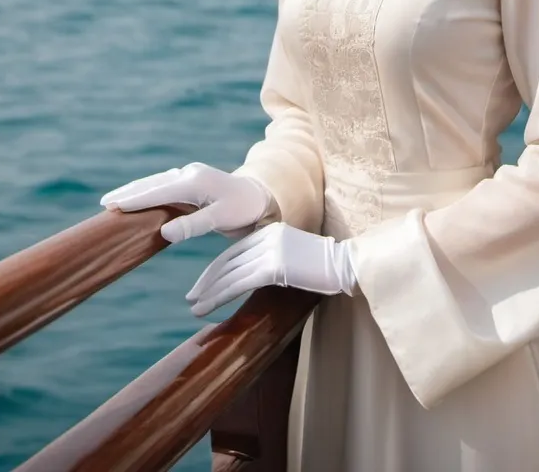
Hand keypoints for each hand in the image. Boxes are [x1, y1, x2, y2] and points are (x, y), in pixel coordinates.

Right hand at [99, 163, 273, 243]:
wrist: (259, 197)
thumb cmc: (243, 209)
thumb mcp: (221, 219)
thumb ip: (194, 225)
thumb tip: (164, 232)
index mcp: (195, 182)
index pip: (158, 192)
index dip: (134, 200)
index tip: (112, 205)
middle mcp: (189, 174)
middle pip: (152, 184)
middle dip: (129, 193)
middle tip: (105, 203)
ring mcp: (190, 176)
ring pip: (157, 183)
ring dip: (137, 191)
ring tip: (115, 200)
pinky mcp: (191, 181)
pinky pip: (164, 185)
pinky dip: (149, 191)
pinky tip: (140, 196)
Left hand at [185, 223, 356, 316]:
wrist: (347, 264)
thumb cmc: (326, 268)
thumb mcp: (295, 256)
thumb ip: (274, 260)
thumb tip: (254, 277)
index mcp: (270, 230)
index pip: (235, 251)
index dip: (215, 270)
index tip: (202, 286)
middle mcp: (267, 236)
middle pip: (229, 260)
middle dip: (207, 281)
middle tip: (191, 297)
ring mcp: (270, 250)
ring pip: (231, 273)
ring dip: (209, 292)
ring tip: (195, 308)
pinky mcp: (274, 266)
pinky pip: (239, 283)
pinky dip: (220, 296)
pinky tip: (207, 307)